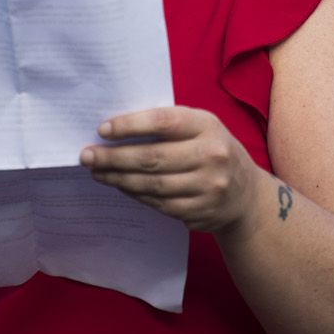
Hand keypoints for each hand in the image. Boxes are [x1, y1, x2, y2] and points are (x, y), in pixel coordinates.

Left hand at [80, 106, 267, 234]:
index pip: (163, 122)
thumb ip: (167, 126)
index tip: (102, 130)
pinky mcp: (201, 211)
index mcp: (207, 125)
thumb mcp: (200, 128)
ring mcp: (208, 186)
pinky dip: (135, 194)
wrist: (246, 194)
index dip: (130, 125)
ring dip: (119, 178)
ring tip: (97, 172)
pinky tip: (121, 186)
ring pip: (152, 184)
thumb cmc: (211, 150)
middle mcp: (211, 155)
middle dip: (114, 157)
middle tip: (87, 156)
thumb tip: (115, 131)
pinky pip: (158, 203)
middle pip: (152, 158)